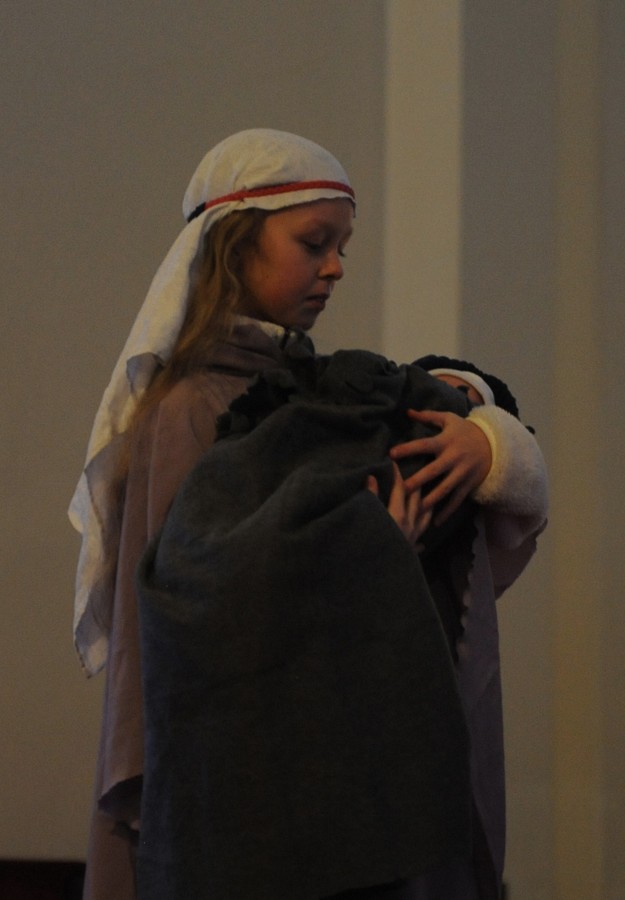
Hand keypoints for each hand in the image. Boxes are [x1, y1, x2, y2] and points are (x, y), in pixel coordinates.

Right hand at [367, 461, 432, 545]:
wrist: (379, 576)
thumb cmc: (371, 543)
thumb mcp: (368, 517)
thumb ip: (370, 497)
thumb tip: (371, 477)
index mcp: (398, 515)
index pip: (400, 489)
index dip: (397, 474)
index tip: (394, 461)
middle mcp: (409, 525)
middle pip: (417, 501)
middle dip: (417, 485)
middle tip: (419, 471)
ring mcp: (411, 538)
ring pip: (424, 519)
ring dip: (427, 507)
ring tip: (430, 498)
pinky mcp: (409, 552)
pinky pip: (418, 543)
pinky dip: (420, 540)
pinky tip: (421, 543)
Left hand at [389, 409, 491, 524]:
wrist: (495, 444)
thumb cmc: (465, 430)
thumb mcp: (449, 419)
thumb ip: (428, 416)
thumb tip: (408, 412)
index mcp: (446, 441)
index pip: (424, 445)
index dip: (408, 448)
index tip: (391, 453)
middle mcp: (454, 458)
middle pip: (434, 470)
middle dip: (419, 479)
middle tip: (403, 488)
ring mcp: (462, 473)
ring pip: (446, 488)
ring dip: (432, 499)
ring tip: (417, 509)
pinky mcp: (469, 484)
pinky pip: (457, 500)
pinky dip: (447, 512)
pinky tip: (436, 523)